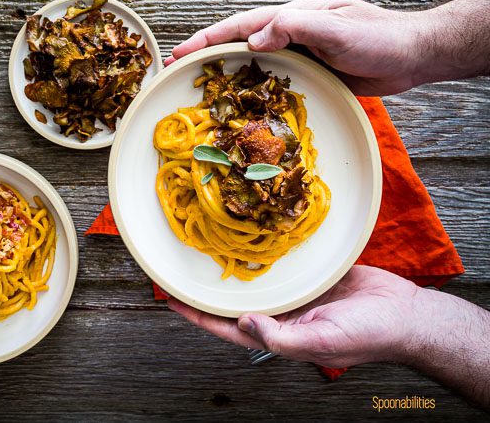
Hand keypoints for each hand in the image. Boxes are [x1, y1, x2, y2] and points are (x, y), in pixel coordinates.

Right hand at [164, 0, 423, 95]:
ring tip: (199, 90)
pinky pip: (272, 82)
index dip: (207, 40)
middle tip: (176, 71)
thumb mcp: (336, 28)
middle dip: (206, 55)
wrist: (410, 55)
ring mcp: (298, 55)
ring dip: (225, 74)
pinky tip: (242, 105)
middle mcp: (290, 35)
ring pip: (252, 64)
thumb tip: (254, 41)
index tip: (179, 54)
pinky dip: (252, 91)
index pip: (239, 27)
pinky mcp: (308, 75)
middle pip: (238, 44)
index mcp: (291, 18)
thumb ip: (295, 28)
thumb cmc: (377, 37)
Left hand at [167, 265, 426, 367]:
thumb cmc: (366, 335)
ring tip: (207, 245)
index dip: (197, 315)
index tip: (170, 299)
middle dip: (208, 287)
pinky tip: (247, 233)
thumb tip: (243, 322)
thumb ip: (281, 337)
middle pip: (234, 300)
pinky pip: (278, 261)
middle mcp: (280, 312)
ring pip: (253, 278)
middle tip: (182, 266)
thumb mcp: (322, 341)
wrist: (404, 313)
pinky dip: (261, 250)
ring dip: (232, 265)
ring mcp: (294, 291)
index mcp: (277, 334)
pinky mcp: (309, 272)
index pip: (226, 326)